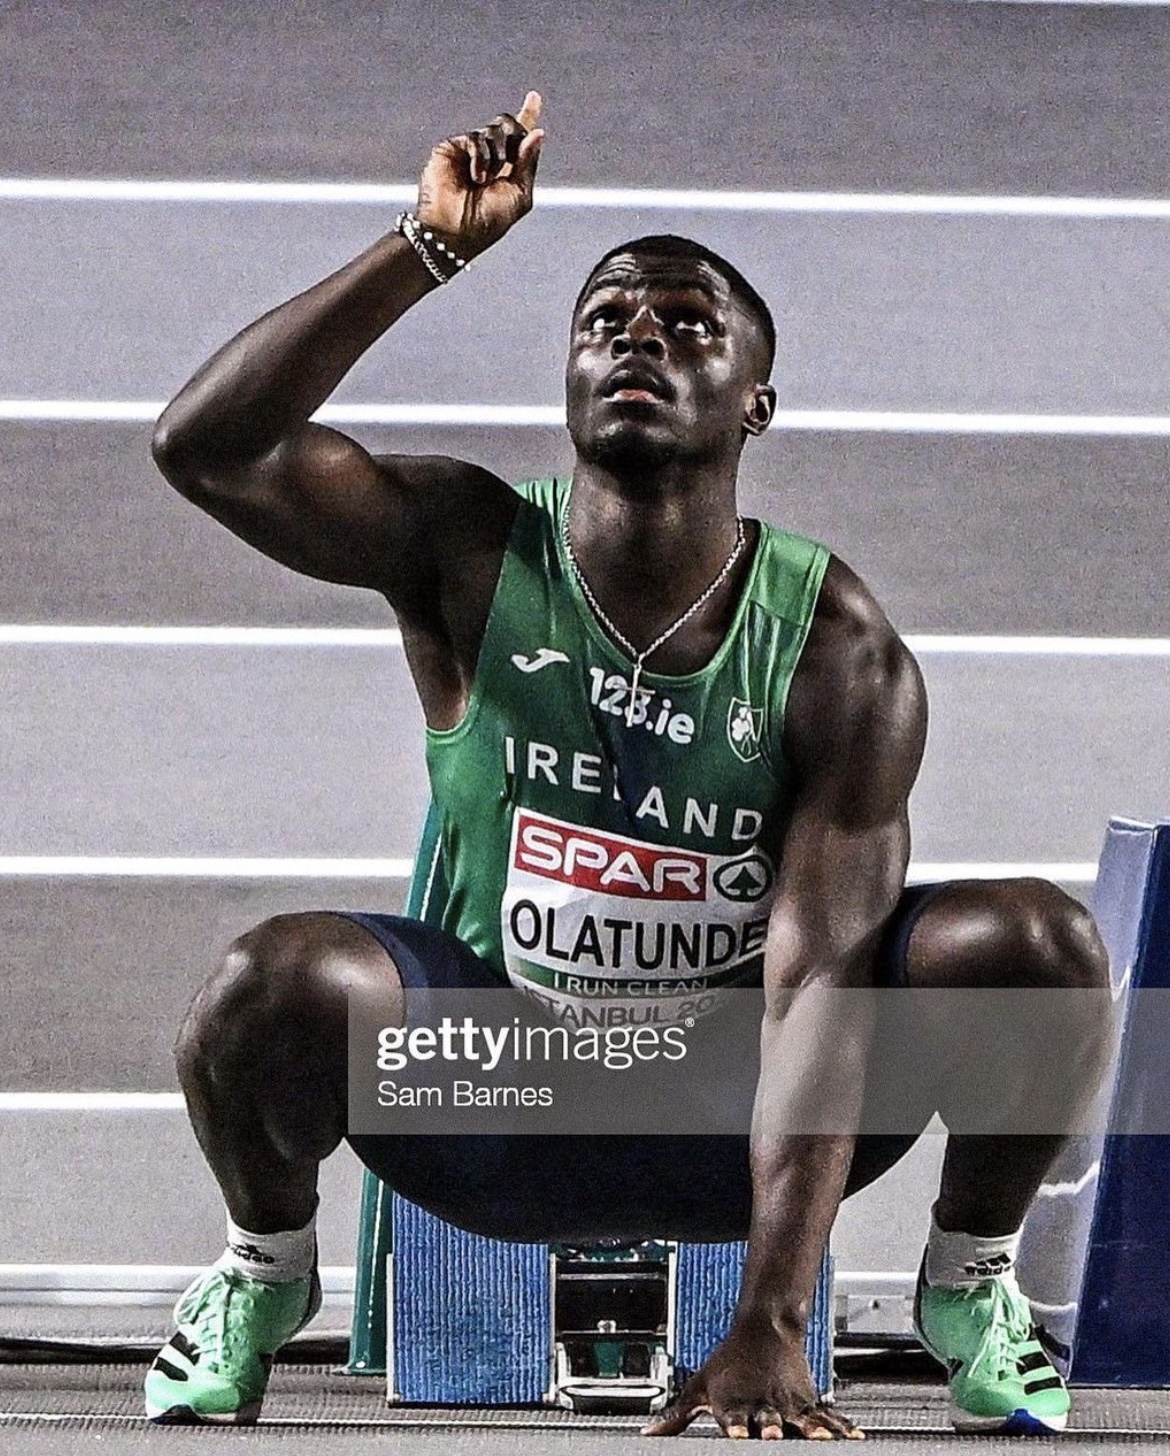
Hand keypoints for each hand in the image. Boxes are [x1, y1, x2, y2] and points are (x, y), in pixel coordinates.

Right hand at [416, 92, 543, 259]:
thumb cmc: (488, 222)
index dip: (527, 116)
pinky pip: (475, 137)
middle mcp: (488, 157)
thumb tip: (539, 132)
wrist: (456, 231)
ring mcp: (468, 152)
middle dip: (515, 138)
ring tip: (484, 181)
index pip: (519, 138)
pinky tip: (476, 177)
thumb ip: (528, 163)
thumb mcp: (518, 195)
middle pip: (508, 126)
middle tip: (507, 163)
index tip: (534, 97)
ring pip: (494, 130)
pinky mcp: (451, 148)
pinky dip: (480, 156)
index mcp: (507, 169)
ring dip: (496, 156)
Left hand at [642, 1320, 863, 1440]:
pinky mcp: (807, 1400)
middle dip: (773, 1430)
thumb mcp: (699, 1385)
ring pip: (801, 1418)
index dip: (736, 1429)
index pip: (734, 1419)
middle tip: (775, 1437)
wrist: (763, 1326)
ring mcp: (788, 1403)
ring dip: (810, 1430)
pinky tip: (853, 1436)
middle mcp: (763, 1404)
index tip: (739, 1437)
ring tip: (820, 1439)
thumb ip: (677, 1415)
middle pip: (769, 1420)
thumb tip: (648, 1433)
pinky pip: (826, 1415)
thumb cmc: (729, 1362)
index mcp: (735, 1403)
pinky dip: (840, 1425)